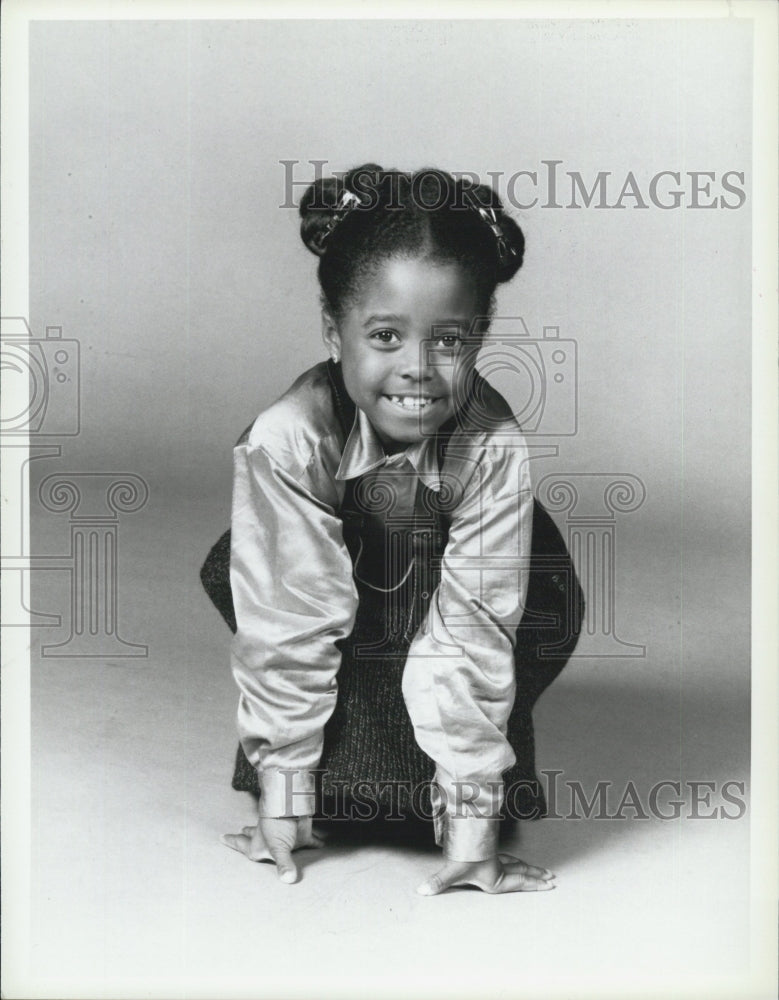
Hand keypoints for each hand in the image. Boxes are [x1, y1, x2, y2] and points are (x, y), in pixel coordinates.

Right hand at [220, 815, 323, 883]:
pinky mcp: (300, 833)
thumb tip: (288, 879)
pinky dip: (314, 842)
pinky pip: (308, 840)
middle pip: (253, 836)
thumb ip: (283, 865)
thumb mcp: (279, 848)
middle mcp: (269, 839)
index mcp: (258, 844)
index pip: (241, 844)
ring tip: (273, 840)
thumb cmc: (280, 825)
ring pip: (277, 838)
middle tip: (240, 832)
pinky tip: (320, 845)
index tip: (221, 837)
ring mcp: (283, 834)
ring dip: (275, 839)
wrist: (295, 805)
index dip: (232, 841)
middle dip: (246, 835)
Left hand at [417, 853, 555, 895]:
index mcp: (495, 877)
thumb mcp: (451, 870)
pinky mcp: (491, 850)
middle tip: (551, 878)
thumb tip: (422, 891)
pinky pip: (509, 857)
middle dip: (536, 876)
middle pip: (522, 871)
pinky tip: (516, 861)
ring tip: (540, 871)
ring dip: (528, 867)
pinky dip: (517, 860)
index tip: (549, 885)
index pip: (520, 881)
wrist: (466, 826)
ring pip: (517, 862)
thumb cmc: (461, 852)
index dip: (534, 884)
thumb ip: (438, 882)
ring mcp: (496, 858)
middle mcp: (498, 867)